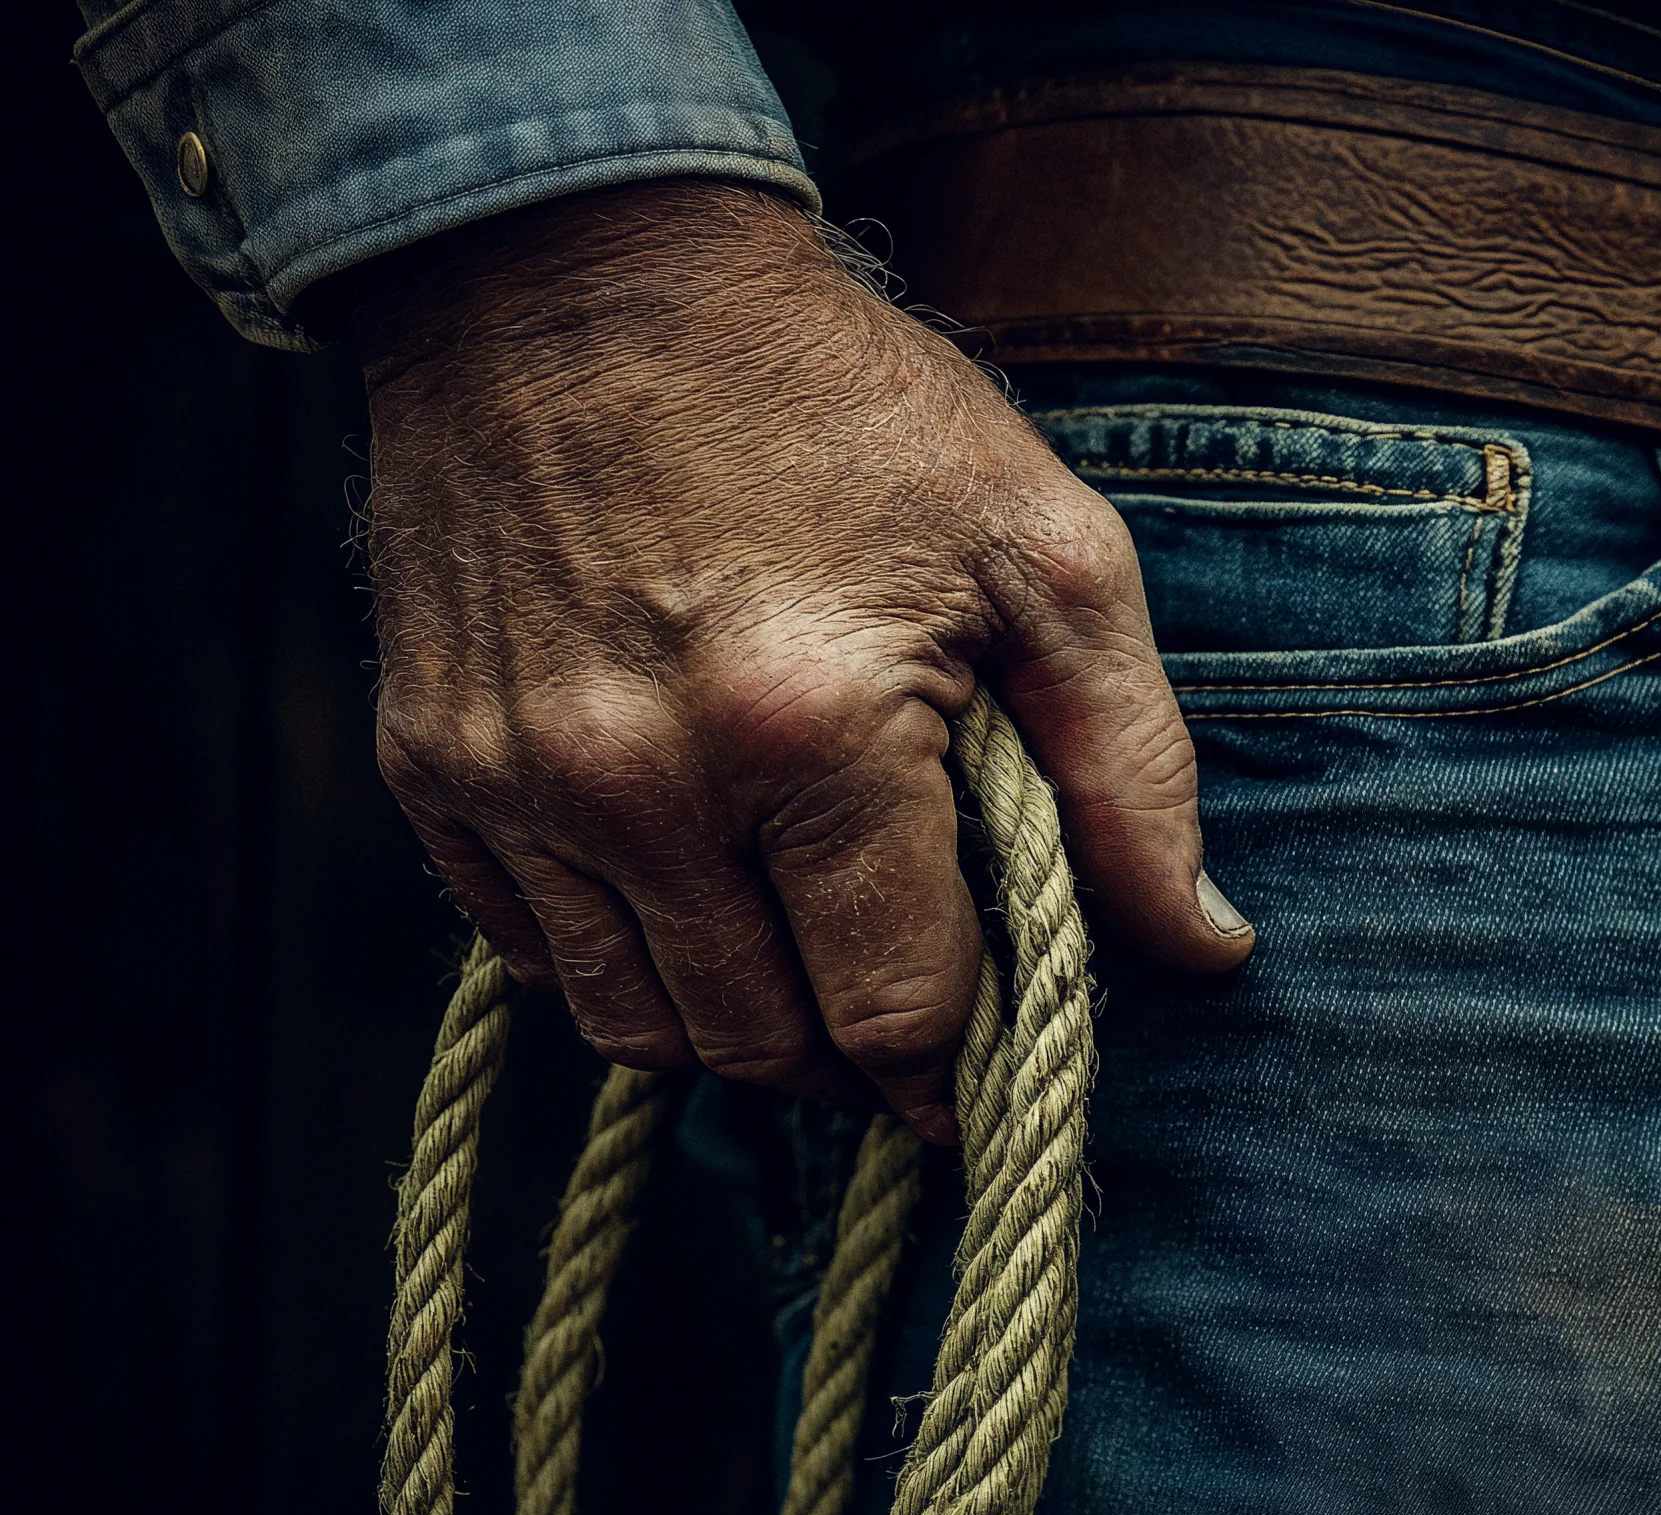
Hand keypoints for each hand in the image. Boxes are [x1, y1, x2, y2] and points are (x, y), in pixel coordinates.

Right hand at [349, 181, 1253, 1140]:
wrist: (575, 272)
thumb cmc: (839, 401)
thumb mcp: (1045, 548)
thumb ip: (1135, 769)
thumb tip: (1201, 949)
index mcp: (811, 729)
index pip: (892, 1011)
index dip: (956, 1069)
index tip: (984, 1072)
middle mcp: (639, 783)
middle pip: (762, 1046)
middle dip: (856, 1062)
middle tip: (907, 1014)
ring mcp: (517, 783)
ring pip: (636, 1027)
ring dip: (741, 1029)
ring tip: (806, 965)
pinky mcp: (434, 767)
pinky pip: (531, 954)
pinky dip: (624, 961)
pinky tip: (694, 897)